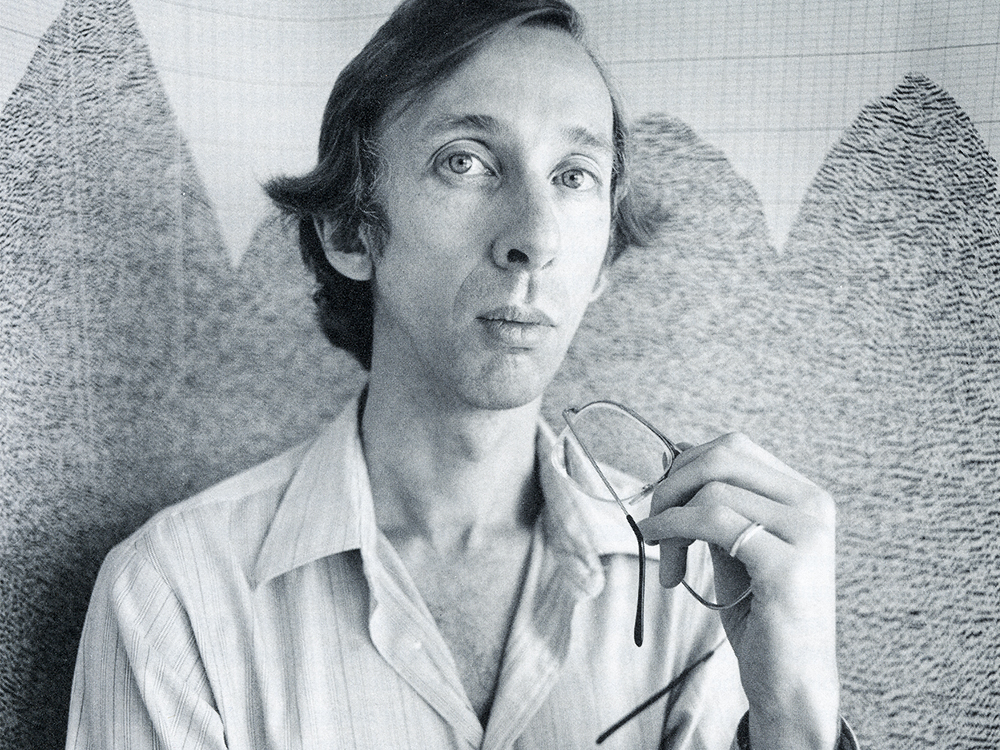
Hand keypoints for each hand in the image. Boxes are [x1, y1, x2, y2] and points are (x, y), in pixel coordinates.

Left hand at [636, 432, 840, 749]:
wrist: (791, 683)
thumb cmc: (761, 615)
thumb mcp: (735, 545)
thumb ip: (716, 505)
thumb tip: (672, 463)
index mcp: (805, 496)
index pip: (734, 448)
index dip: (686, 467)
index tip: (663, 503)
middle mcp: (813, 505)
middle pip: (723, 455)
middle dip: (673, 484)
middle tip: (652, 523)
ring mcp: (806, 532)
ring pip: (712, 487)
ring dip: (670, 518)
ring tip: (665, 559)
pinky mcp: (788, 564)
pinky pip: (712, 520)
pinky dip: (673, 529)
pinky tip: (664, 555)